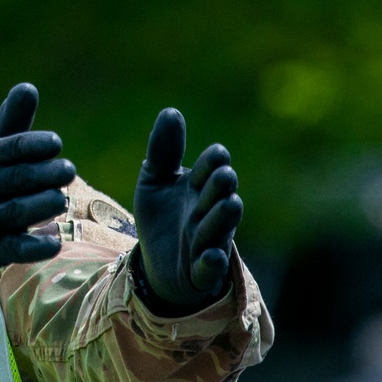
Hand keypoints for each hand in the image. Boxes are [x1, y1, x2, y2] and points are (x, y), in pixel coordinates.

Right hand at [0, 83, 74, 275]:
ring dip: (43, 205)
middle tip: (69, 170)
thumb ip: (11, 122)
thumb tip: (29, 87)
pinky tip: (55, 242)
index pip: (13, 148)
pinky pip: (14, 249)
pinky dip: (35, 247)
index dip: (36, 144)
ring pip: (18, 212)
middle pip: (20, 179)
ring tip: (60, 200)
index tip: (56, 143)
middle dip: (47, 173)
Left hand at [133, 108, 242, 313]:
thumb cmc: (162, 216)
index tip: (216, 155)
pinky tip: (210, 255)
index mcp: (199, 186)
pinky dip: (211, 263)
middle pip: (221, 195)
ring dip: (222, 217)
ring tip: (227, 204)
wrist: (156, 262)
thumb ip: (163, 150)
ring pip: (220, 227)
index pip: (212, 167)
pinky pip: (210, 267)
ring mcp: (207, 240)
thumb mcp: (154, 180)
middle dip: (222, 185)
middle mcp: (208, 211)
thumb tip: (171, 111)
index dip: (214, 162)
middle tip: (223, 176)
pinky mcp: (200, 270)